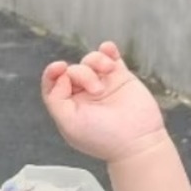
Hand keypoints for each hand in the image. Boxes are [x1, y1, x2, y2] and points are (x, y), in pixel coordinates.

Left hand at [41, 42, 165, 163]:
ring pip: (91, 60)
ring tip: (108, 72)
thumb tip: (61, 78)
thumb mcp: (68, 123)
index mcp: (70, 108)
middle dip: (82, 73)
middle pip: (73, 70)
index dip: (53, 73)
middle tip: (97, 91)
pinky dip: (107, 49)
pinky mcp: (121, 78)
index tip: (60, 67)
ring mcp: (103, 85)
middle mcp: (85, 96)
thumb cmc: (103, 137)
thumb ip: (56, 100)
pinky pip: (111, 56)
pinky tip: (108, 50)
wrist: (137, 140)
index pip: (54, 85)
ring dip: (96, 61)